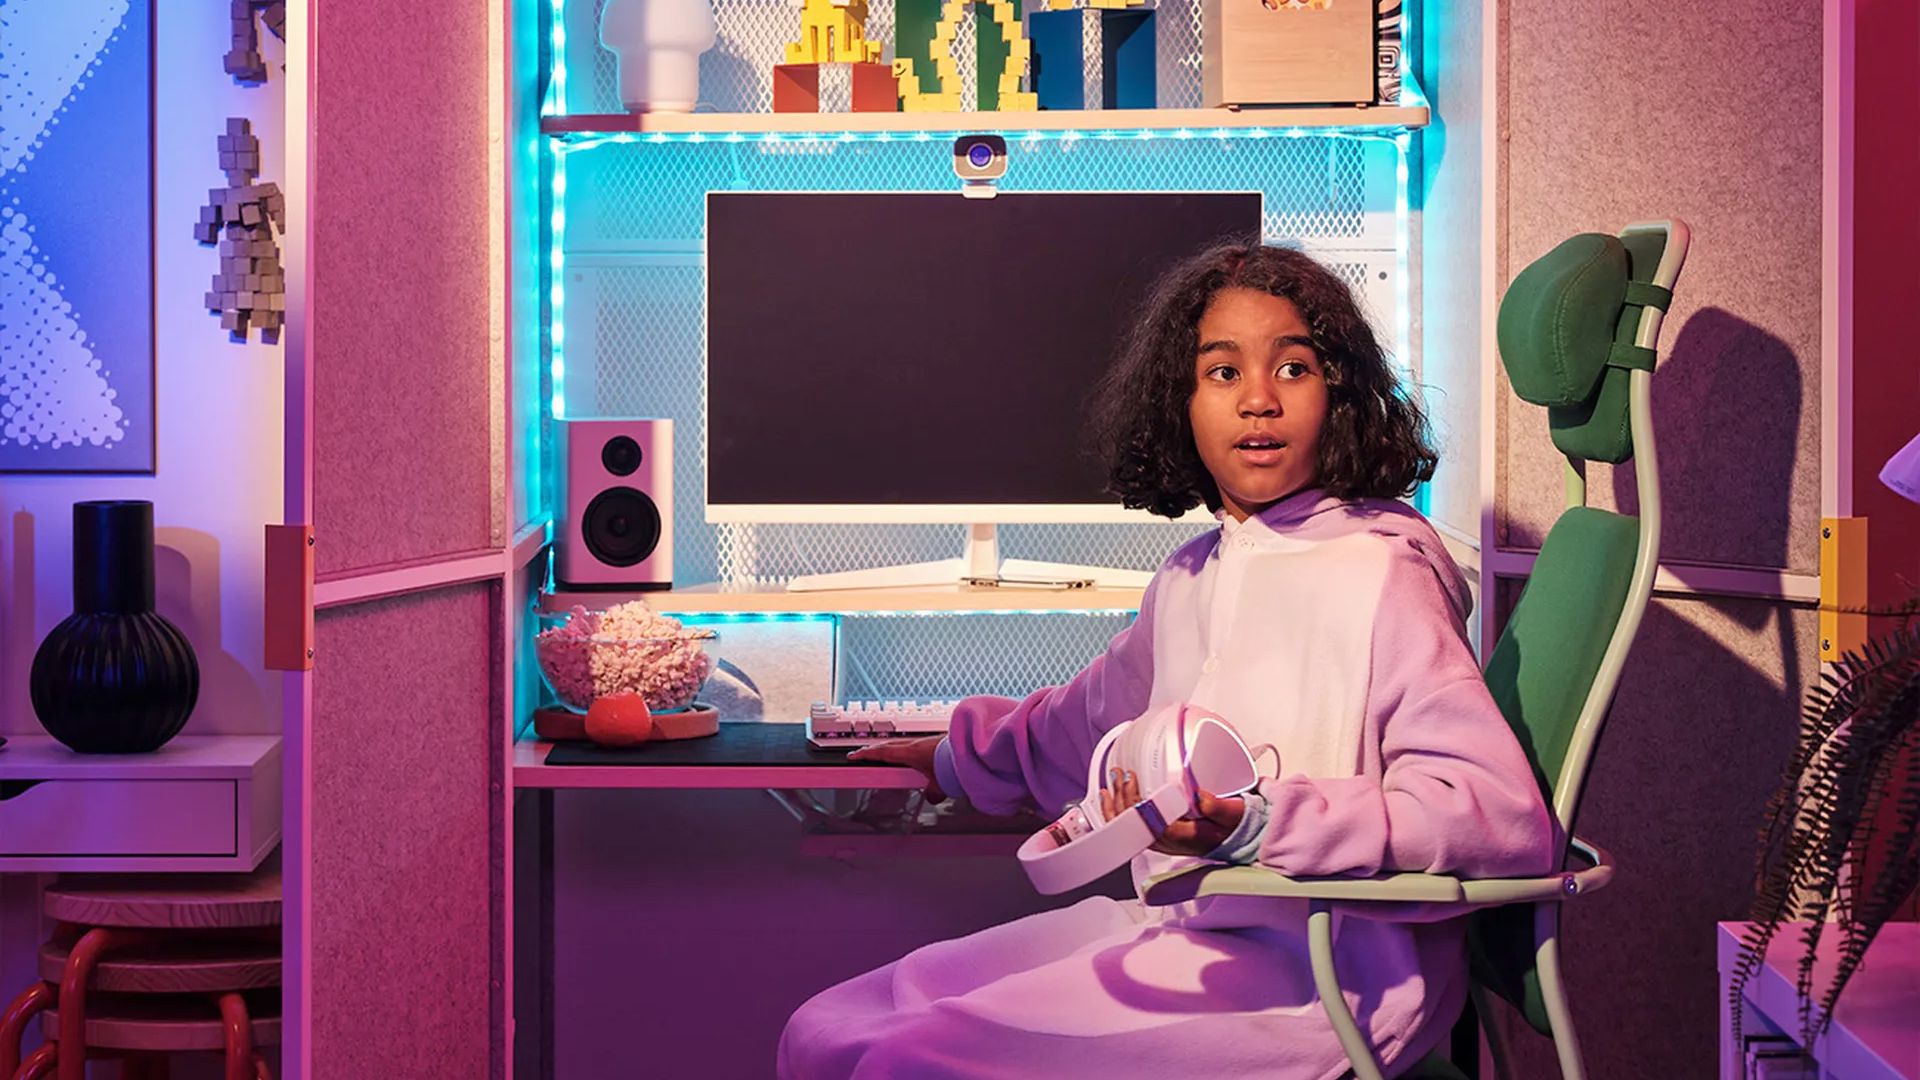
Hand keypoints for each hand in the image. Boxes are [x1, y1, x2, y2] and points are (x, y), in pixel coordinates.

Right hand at [847, 736, 946, 802]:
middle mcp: (916, 744)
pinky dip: (908, 749)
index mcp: (910, 753)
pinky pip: (915, 744)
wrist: (970, 747)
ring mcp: (925, 740)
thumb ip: (934, 793)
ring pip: (903, 743)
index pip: (882, 753)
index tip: (853, 756)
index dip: (866, 755)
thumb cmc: (954, 762)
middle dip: (876, 750)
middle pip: (890, 745)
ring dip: (893, 748)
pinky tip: (915, 755)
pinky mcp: (935, 740)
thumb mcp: (940, 785)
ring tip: (887, 754)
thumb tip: (931, 797)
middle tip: (865, 754)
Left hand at [1100, 768, 1243, 856]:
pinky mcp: (1158, 837)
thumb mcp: (1231, 813)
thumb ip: (1217, 806)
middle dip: (1122, 798)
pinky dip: (1119, 812)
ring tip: (1112, 781)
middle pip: (1133, 824)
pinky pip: (1132, 827)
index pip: (1148, 820)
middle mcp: (1167, 841)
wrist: (1236, 837)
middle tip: (1120, 774)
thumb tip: (1201, 797)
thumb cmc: (1232, 824)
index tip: (1132, 780)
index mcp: (1181, 835)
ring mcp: (1160, 841)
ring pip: (1129, 828)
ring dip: (1116, 804)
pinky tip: (1113, 798)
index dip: (1135, 801)